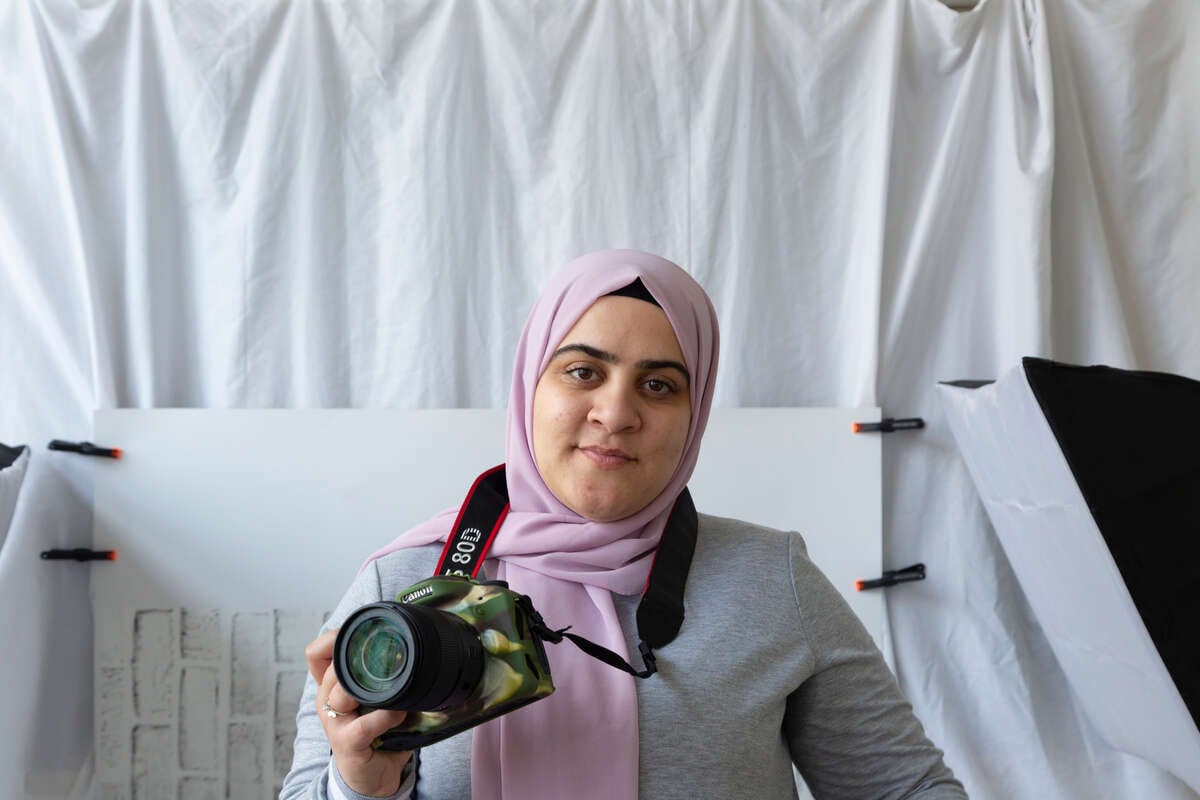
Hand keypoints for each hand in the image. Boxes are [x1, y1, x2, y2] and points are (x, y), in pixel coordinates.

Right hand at [306, 629, 412, 796]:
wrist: (370, 775)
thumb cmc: (373, 730)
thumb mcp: (371, 697)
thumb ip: (378, 674)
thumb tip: (412, 644)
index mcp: (330, 685)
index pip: (316, 652)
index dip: (333, 637)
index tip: (361, 635)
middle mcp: (327, 700)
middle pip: (332, 667)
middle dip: (360, 662)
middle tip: (387, 666)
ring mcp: (334, 722)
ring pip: (341, 691)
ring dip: (371, 689)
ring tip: (394, 693)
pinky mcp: (347, 742)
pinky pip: (364, 724)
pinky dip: (386, 716)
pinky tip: (398, 715)